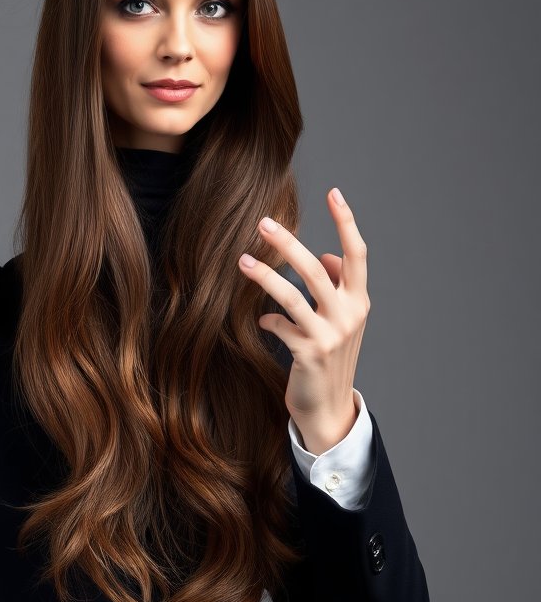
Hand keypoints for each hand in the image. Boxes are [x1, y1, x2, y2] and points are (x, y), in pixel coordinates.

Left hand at [238, 187, 370, 454]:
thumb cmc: (330, 357)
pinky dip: (266, 319)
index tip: (334, 193)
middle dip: (289, 243)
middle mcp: (349, 315)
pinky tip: (261, 321)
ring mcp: (330, 335)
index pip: (357, 254)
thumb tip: (328, 257)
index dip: (347, 222)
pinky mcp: (308, 353)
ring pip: (293, 294)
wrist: (328, 409)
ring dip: (264, 275)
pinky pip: (279, 324)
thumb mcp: (341, 321)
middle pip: (317, 268)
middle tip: (263, 222)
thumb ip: (337, 288)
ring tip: (241, 260)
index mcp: (359, 301)